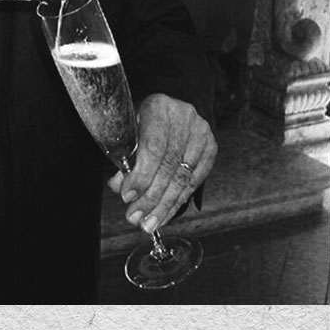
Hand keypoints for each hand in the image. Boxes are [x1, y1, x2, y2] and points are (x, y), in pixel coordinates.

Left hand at [106, 93, 216, 233]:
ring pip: (183, 177)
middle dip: (151, 197)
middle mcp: (183, 117)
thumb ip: (123, 157)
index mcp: (158, 106)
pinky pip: (195, 181)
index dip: (141, 175)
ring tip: (149, 223)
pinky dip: (178, 201)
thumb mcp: (128, 130)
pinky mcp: (211, 147)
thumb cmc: (142, 120)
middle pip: (169, 165)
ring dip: (164, 205)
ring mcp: (201, 132)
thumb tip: (118, 186)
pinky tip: (165, 214)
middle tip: (136, 218)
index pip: (153, 147)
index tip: (127, 196)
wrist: (169, 106)